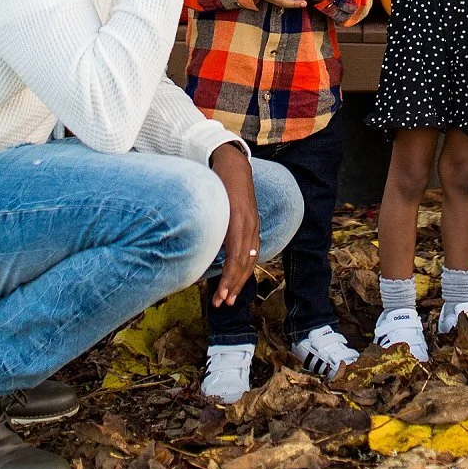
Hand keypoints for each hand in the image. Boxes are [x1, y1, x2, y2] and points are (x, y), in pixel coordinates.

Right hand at [209, 141, 260, 306]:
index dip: (238, 280)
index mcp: (250, 230)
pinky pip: (236, 248)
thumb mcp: (228, 212)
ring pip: (242, 261)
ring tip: (221, 299)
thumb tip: (215, 246)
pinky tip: (224, 279)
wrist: (232, 164)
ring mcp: (247, 225)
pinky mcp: (240, 219)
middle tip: (224, 304)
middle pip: (246, 266)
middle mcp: (252, 230)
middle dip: (234, 287)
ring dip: (231, 283)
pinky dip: (230, 267)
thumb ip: (226, 229)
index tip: (229, 297)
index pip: (247, 261)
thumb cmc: (226, 188)